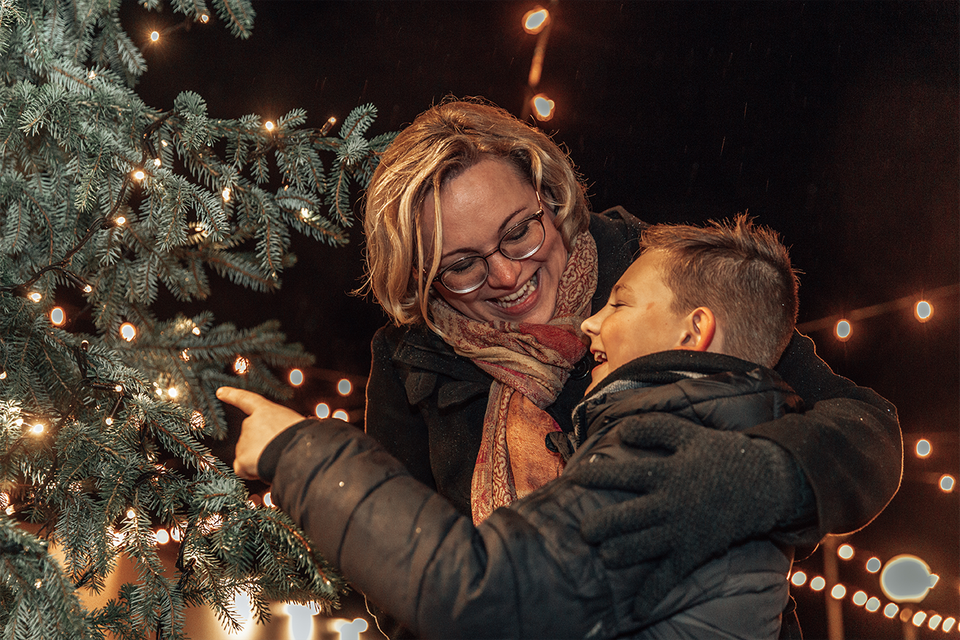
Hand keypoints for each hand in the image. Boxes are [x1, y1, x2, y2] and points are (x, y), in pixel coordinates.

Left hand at [217, 386, 303, 479]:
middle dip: (260, 446)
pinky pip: (243, 469)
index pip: (246, 400)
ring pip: (248, 455)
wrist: (297, 452)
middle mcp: (250, 423)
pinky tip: (264, 470)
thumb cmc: (303, 438)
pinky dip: (251, 472)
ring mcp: (243, 442)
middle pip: (251, 437)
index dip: (232, 396)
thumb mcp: (293, 425)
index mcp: (265, 411)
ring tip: (276, 459)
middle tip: (278, 451)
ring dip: (259, 459)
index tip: (219, 392)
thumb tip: (277, 442)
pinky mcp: (241, 460)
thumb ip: (279, 428)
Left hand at [567, 413, 789, 619]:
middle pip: (627, 518)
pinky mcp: (694, 551)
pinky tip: (636, 611)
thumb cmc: (721, 456)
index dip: (595, 475)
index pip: (623, 474)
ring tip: (605, 556)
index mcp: (667, 473)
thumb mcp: (689, 434)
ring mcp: (682, 531)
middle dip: (601, 526)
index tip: (573, 477)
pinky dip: (653, 595)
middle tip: (584, 531)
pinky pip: (670, 576)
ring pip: (643, 547)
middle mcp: (670, 504)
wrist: (765, 484)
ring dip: (620, 554)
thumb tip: (621, 430)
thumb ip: (655, 428)